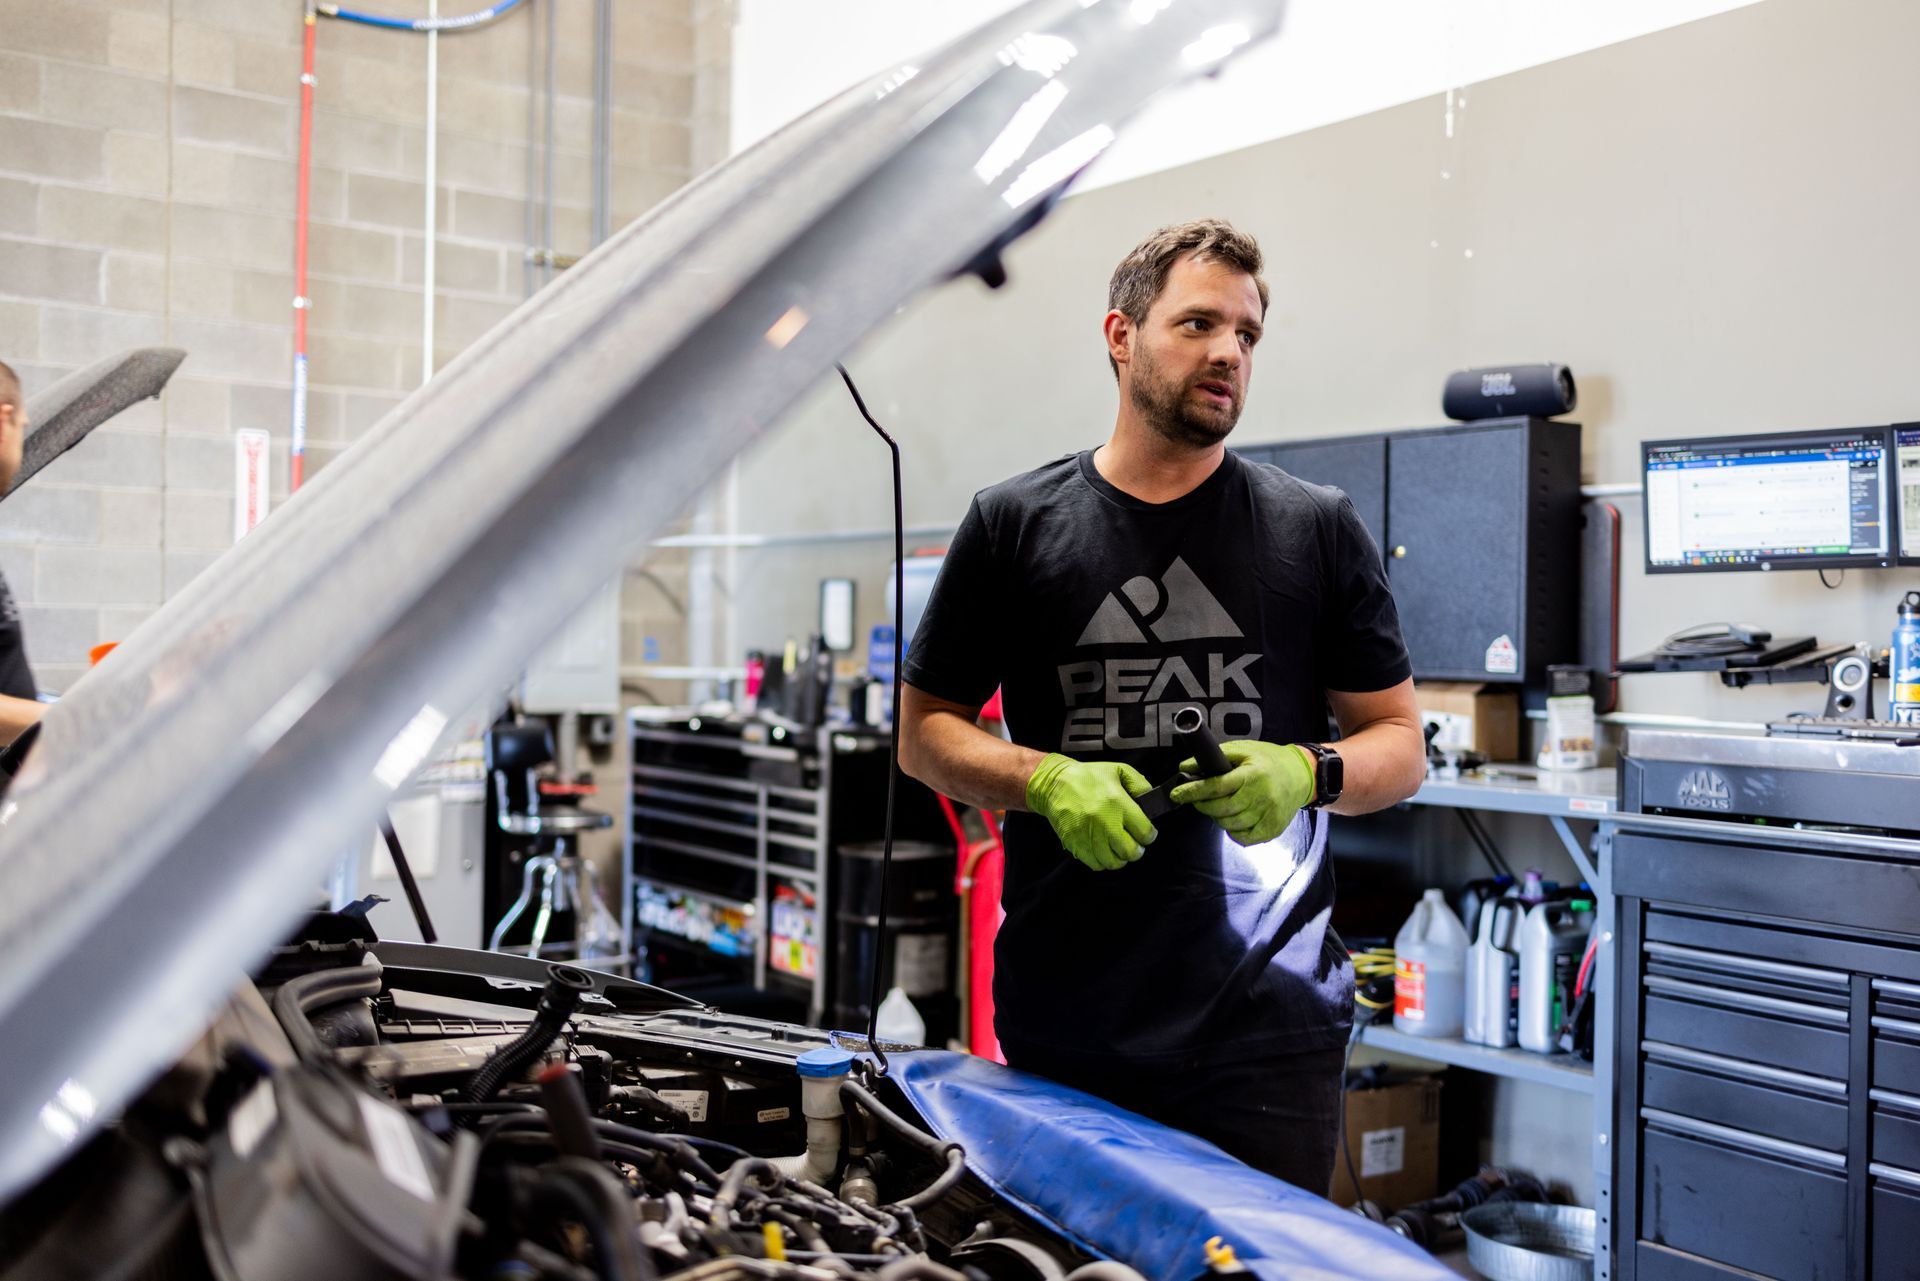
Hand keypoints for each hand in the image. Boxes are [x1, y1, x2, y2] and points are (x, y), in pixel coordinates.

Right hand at [1025, 753, 1156, 871]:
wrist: (1054, 783)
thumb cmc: (1087, 777)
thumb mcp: (1118, 770)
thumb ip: (1140, 784)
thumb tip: (1152, 801)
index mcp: (1117, 802)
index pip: (1145, 832)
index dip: (1149, 835)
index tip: (1147, 833)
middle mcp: (1104, 822)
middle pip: (1131, 852)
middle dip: (1137, 850)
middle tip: (1135, 843)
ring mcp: (1089, 835)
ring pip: (1114, 862)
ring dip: (1120, 857)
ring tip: (1118, 848)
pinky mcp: (1076, 844)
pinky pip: (1096, 864)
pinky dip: (1103, 861)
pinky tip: (1104, 850)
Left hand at [1169, 740, 1314, 845]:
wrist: (1302, 775)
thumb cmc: (1269, 760)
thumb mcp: (1243, 750)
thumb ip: (1215, 758)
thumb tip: (1186, 767)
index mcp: (1251, 775)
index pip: (1215, 786)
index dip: (1192, 791)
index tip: (1176, 794)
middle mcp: (1260, 797)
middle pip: (1220, 809)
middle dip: (1201, 805)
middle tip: (1197, 799)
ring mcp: (1267, 815)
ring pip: (1229, 825)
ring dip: (1216, 818)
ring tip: (1218, 806)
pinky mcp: (1272, 829)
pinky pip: (1244, 838)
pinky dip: (1232, 832)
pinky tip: (1232, 819)